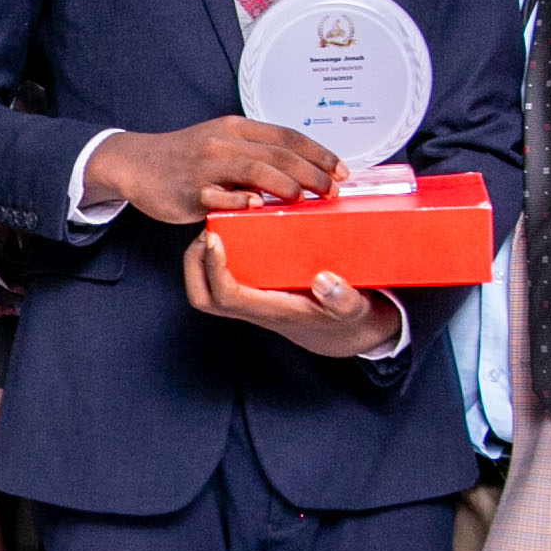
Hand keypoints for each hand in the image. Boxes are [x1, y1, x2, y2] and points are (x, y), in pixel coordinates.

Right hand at [86, 117, 339, 223]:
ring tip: (305, 199)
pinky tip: (258, 209)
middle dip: (312, 173)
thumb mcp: (222, 142)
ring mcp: (207, 165)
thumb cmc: (185, 157)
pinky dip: (241, 201)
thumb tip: (299, 172)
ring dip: (286, 186)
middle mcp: (225, 142)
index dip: (319, 153)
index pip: (287, 136)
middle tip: (332, 191)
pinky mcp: (191, 190)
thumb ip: (255, 153)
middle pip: (279, 154)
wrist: (137, 163)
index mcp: (236, 128)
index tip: (341, 170)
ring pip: (255, 170)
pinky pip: (221, 196)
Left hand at [182, 230, 398, 358]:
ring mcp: (250, 298)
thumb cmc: (346, 316)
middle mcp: (254, 306)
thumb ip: (343, 299)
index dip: (214, 268)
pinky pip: (222, 272)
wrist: (345, 330)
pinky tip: (233, 224)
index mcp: (271, 311)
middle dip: (195, 262)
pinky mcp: (253, 287)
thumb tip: (324, 281)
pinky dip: (217, 250)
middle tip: (208, 228)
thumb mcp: (355, 308)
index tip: (215, 237)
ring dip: (201, 255)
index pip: (226, 296)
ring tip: (217, 221)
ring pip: (205, 286)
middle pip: (202, 296)